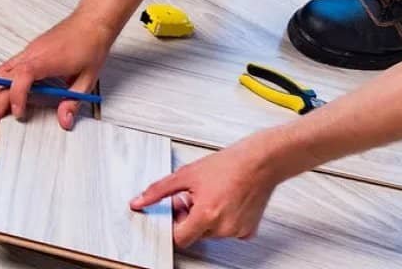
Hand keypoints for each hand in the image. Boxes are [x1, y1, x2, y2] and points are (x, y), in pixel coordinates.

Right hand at [0, 17, 115, 129]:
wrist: (92, 21)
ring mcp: (29, 52)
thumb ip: (73, 101)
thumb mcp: (87, 78)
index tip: (18, 113)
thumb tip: (64, 121)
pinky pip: (8, 65)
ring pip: (3, 70)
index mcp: (46, 60)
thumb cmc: (90, 44)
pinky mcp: (29, 51)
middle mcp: (33, 55)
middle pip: (7, 78)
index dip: (17, 97)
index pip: (23, 78)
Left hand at [128, 144, 283, 247]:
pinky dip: (225, 220)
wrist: (261, 161)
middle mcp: (223, 226)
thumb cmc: (231, 164)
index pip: (180, 238)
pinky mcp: (249, 229)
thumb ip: (159, 191)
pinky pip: (230, 231)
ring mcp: (237, 230)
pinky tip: (227, 202)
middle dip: (191, 217)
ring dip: (208, 218)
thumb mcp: (188, 174)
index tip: (178, 212)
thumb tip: (139, 201)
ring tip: (212, 196)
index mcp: (207, 214)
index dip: (175, 225)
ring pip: (212, 233)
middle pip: (196, 234)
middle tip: (195, 196)